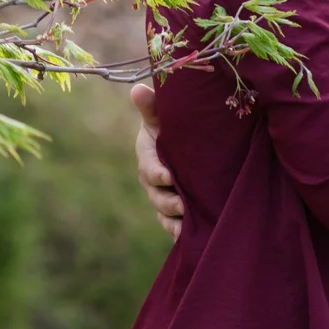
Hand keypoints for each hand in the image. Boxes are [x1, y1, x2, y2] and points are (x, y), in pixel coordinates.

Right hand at [131, 83, 182, 239]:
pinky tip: (192, 239)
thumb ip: (151, 106)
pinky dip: (179, 234)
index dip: (156, 173)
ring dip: (173, 221)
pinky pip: (174, 226)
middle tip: (182, 204)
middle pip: (156, 195)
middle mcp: (153, 181)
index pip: (149, 167)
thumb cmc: (170, 128)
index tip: (168, 175)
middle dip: (167, 201)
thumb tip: (136, 89)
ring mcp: (163, 197)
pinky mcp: (175, 211)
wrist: (185, 144)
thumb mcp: (161, 116)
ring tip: (185, 227)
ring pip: (164, 214)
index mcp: (148, 156)